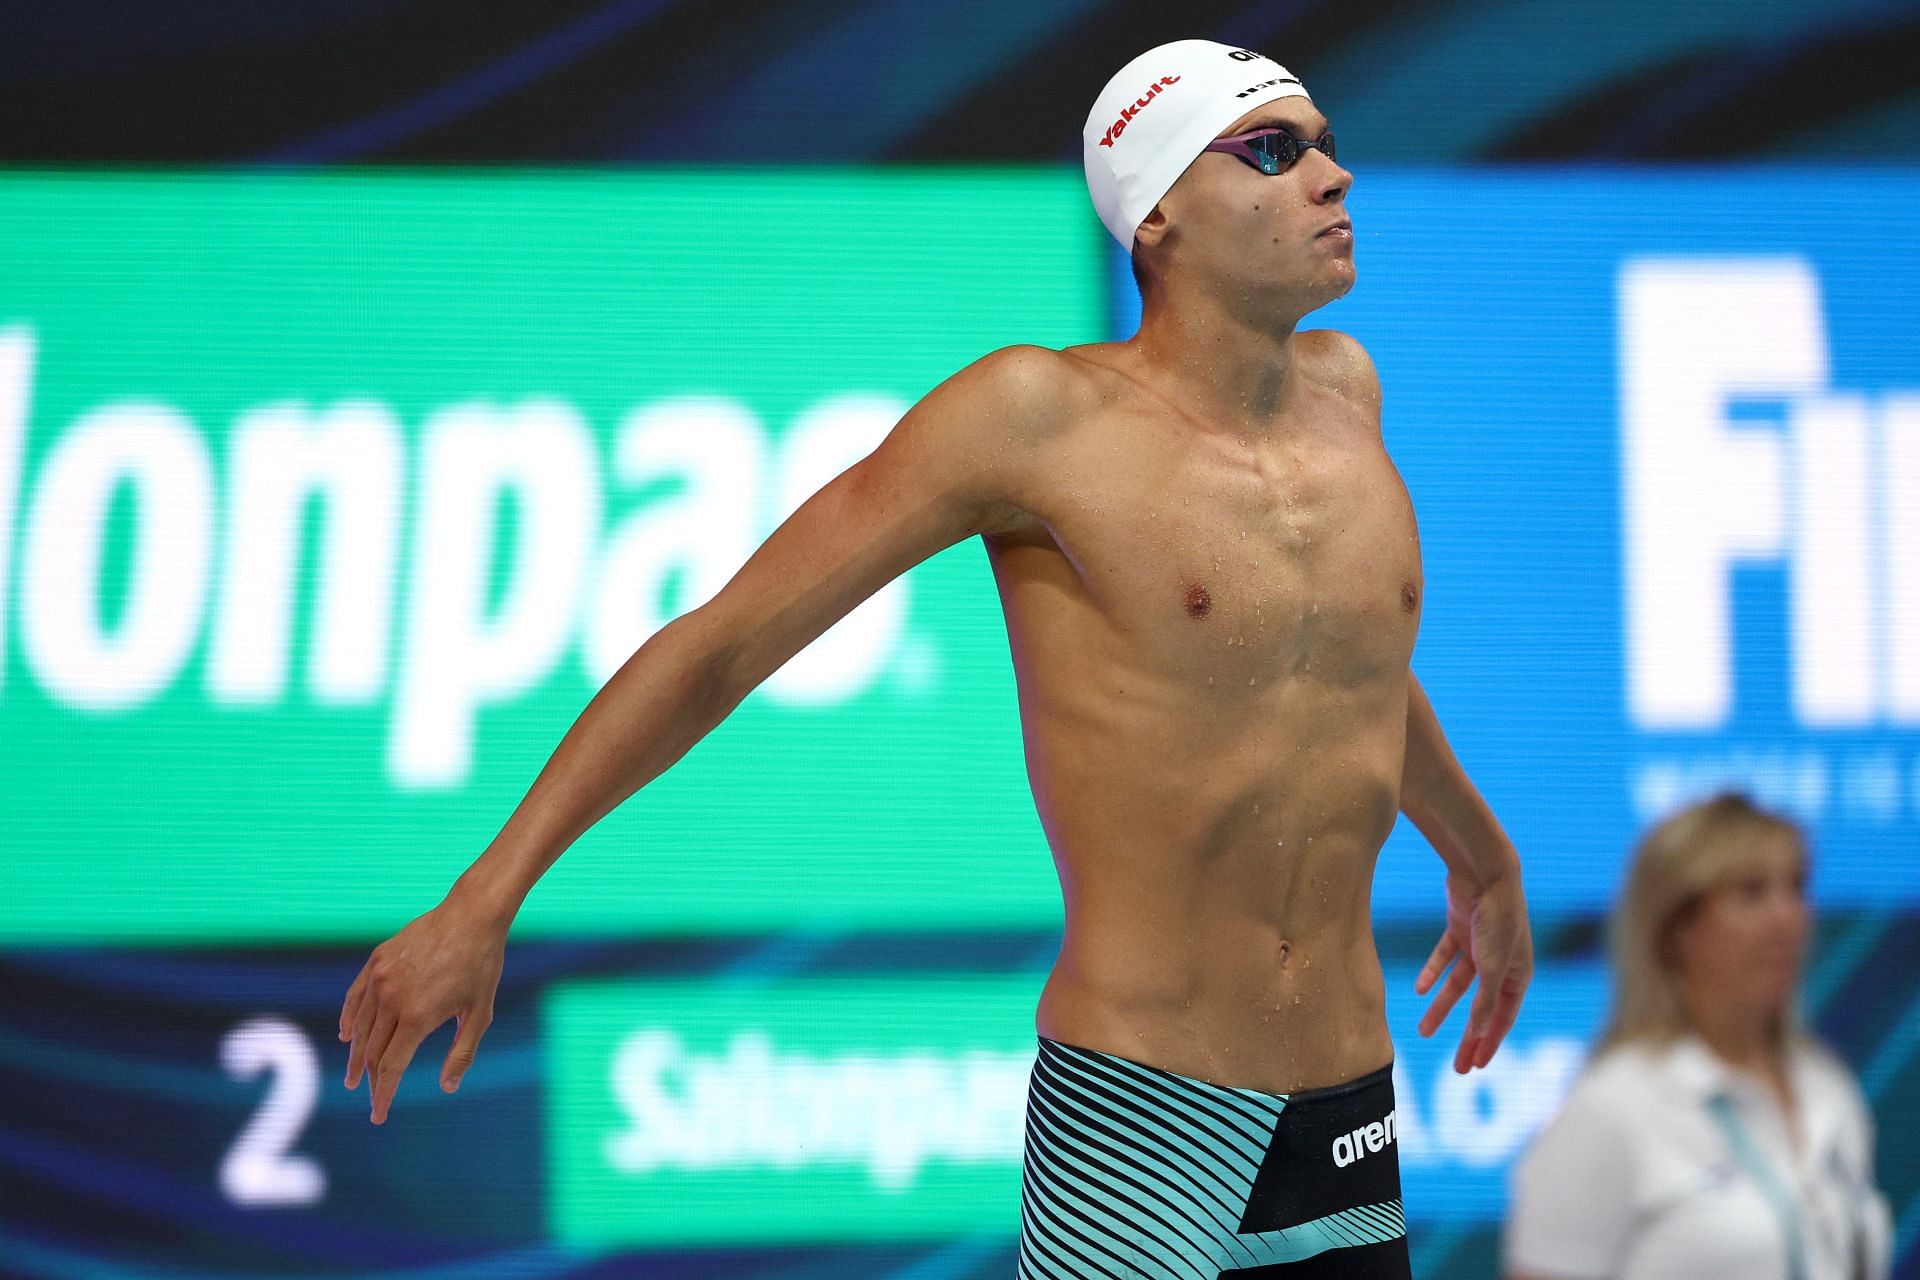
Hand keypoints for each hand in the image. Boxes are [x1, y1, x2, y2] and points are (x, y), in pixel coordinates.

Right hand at [339, 887, 507, 1123]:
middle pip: (371, 1051)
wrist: (472, 914)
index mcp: (417, 1017)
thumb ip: (462, 1053)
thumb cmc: (482, 965)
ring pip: (360, 1027)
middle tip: (370, 1096)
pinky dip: (350, 1019)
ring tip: (355, 1075)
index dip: (383, 1095)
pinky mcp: (377, 960)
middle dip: (370, 1079)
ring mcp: (381, 977)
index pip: (390, 1068)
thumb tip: (447, 1087)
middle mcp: (392, 999)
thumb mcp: (480, 1013)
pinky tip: (348, 1034)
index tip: (378, 1115)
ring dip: (356, 1054)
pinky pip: (355, 997)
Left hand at [1413, 868, 1532, 1073]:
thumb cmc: (1497, 918)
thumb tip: (1479, 1032)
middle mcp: (1502, 963)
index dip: (1488, 1043)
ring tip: (1423, 1030)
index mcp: (1519, 974)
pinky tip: (1420, 990)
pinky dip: (1433, 972)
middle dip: (1467, 1036)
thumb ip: (1486, 999)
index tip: (1473, 1067)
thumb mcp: (1493, 965)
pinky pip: (1445, 958)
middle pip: (1481, 1008)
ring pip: (1459, 985)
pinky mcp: (1461, 929)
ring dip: (1442, 1007)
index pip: (1503, 1018)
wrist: (1485, 872)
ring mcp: (1480, 946)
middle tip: (1456, 1067)